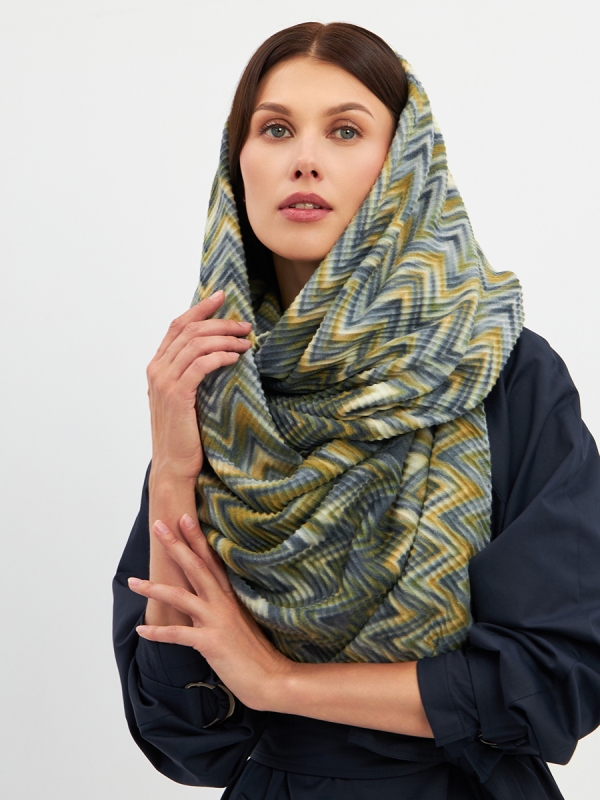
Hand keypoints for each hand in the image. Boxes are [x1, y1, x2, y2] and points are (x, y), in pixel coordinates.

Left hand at [128, 513, 292, 710]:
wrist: (271, 678)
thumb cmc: (255, 652)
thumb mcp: (240, 621)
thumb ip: (224, 607)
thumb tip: (207, 599)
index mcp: (230, 596)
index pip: (211, 560)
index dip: (197, 538)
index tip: (184, 518)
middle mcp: (223, 603)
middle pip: (195, 566)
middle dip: (175, 545)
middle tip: (159, 525)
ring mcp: (217, 620)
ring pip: (181, 596)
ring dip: (154, 587)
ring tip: (133, 581)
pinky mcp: (211, 642)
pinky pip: (178, 634)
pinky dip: (159, 632)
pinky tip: (142, 630)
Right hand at [147, 290, 251, 481]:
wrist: (173, 464)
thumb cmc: (185, 432)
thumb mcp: (186, 396)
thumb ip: (191, 373)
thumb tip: (218, 351)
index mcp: (157, 366)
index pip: (177, 325)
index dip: (200, 307)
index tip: (222, 295)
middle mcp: (157, 369)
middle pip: (189, 329)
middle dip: (220, 322)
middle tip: (245, 325)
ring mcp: (164, 382)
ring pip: (196, 344)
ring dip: (224, 338)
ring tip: (246, 342)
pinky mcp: (177, 395)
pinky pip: (201, 365)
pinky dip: (220, 356)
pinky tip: (235, 358)